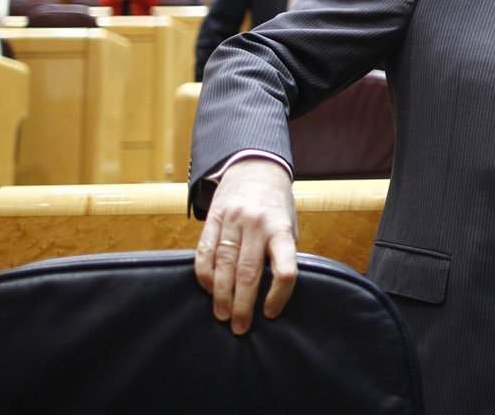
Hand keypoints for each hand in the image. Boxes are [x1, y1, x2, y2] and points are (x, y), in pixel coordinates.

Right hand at [194, 158, 298, 334]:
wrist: (255, 167)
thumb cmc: (276, 205)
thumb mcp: (289, 224)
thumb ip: (282, 252)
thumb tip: (274, 291)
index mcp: (281, 229)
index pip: (285, 268)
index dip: (278, 295)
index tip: (270, 313)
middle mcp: (257, 225)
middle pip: (248, 272)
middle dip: (242, 304)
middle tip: (240, 327)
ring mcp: (232, 221)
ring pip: (223, 265)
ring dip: (221, 295)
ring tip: (222, 315)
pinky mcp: (213, 219)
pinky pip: (204, 252)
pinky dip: (205, 275)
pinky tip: (209, 289)